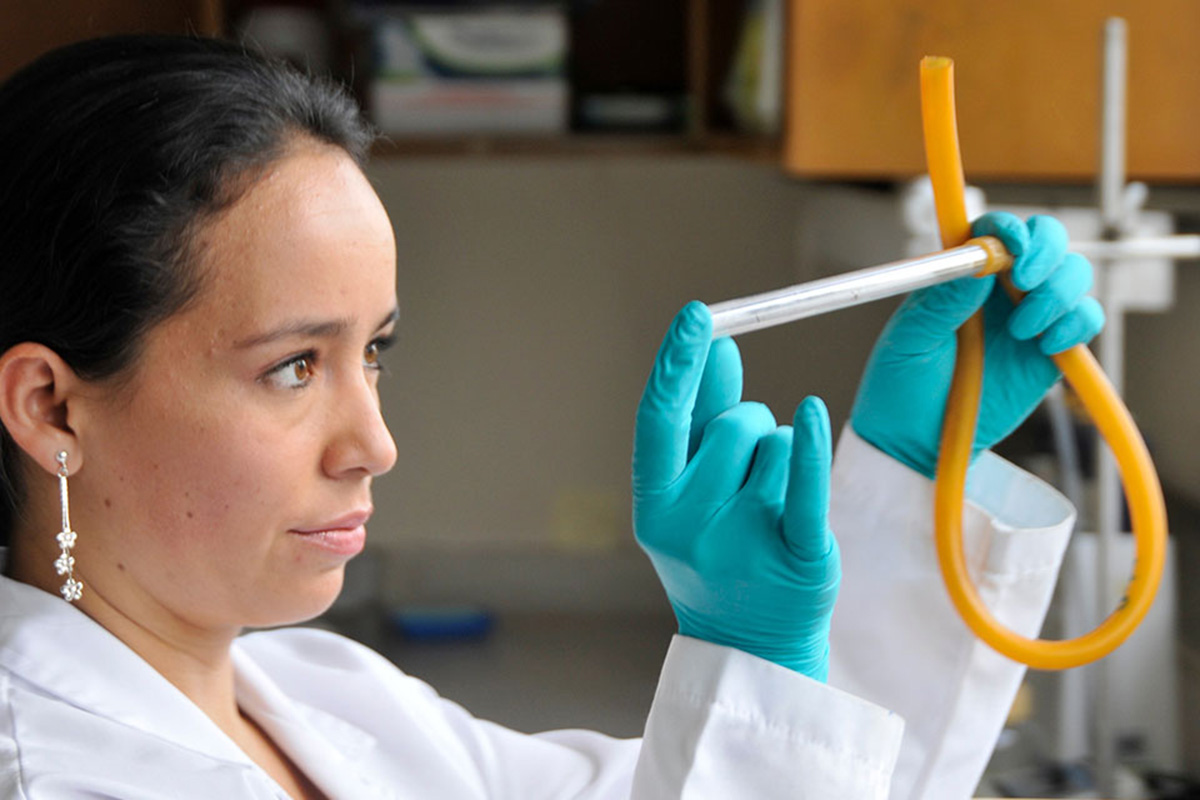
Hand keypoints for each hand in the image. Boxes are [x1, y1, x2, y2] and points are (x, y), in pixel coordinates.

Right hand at [632, 301, 839, 680]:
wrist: (750, 642)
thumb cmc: (718, 551)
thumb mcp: (694, 490)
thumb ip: (703, 417)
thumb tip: (718, 344)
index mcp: (653, 505)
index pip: (661, 418)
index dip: (677, 361)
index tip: (699, 312)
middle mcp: (688, 525)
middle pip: (733, 425)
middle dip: (749, 426)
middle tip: (749, 466)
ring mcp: (740, 544)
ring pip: (778, 444)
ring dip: (786, 453)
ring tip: (774, 501)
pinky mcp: (795, 555)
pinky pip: (806, 483)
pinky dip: (811, 445)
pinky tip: (813, 414)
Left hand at [851, 212, 1105, 477]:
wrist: (916, 440)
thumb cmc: (900, 386)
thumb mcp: (908, 343)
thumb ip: (938, 303)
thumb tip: (974, 265)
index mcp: (962, 277)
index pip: (995, 231)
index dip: (1010, 228)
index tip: (1012, 246)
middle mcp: (1000, 290)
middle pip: (1049, 242)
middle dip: (1047, 253)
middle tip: (1024, 282)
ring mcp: (1029, 317)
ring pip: (1073, 276)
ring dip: (1057, 294)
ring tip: (1021, 330)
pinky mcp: (1051, 351)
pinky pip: (1086, 320)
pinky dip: (1077, 324)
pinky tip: (1047, 346)